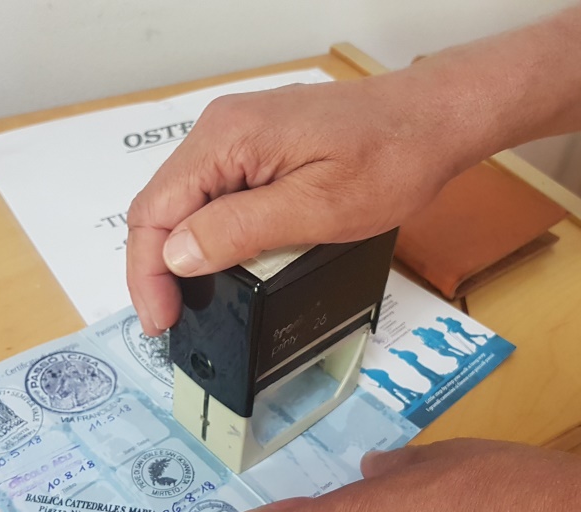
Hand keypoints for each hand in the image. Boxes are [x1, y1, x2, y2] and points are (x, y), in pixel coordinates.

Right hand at [126, 65, 493, 334]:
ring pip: (187, 201)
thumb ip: (241, 230)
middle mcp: (222, 128)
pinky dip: (210, 231)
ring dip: (184, 251)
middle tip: (174, 319)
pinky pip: (216, 192)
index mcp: (227, 138)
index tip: (162, 321)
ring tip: (193, 299)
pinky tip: (221, 261)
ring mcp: (240, 134)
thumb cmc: (390, 160)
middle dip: (159, 267)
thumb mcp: (317, 208)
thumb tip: (176, 256)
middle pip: (164, 205)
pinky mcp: (258, 145)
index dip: (147, 273)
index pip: (156, 211)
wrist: (432, 121)